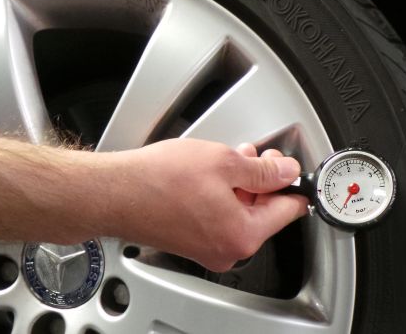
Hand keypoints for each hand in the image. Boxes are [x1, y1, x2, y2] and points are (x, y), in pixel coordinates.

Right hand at [104, 139, 307, 271]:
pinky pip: (220, 218)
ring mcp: (208, 249)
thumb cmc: (159, 181)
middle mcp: (227, 250)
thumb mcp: (224, 162)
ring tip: (229, 158)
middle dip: (263, 180)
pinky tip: (212, 173)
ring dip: (241, 184)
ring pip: (241, 212)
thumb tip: (287, 172)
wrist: (114, 193)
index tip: (288, 167)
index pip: (288, 211)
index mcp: (242, 236)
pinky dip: (222, 195)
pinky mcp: (191, 242)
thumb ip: (263, 170)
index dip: (291, 183)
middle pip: (264, 212)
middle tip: (254, 155)